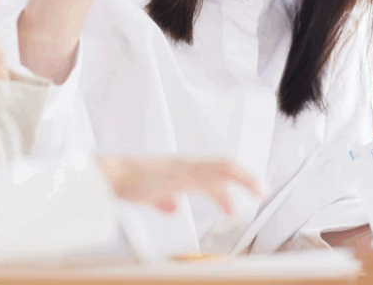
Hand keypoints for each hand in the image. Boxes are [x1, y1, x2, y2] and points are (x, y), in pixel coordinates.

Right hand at [98, 156, 259, 214]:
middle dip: (245, 176)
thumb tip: (173, 206)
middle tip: (264, 189)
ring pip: (219, 169)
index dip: (235, 175)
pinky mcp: (175, 178)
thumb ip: (163, 199)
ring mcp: (181, 169)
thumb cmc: (126, 182)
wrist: (109, 176)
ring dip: (241, 180)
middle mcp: (185, 165)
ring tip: (258, 192)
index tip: (252, 185)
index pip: (215, 167)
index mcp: (181, 168)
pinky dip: (221, 194)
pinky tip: (231, 207)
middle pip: (223, 165)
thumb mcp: (150, 193)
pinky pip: (204, 182)